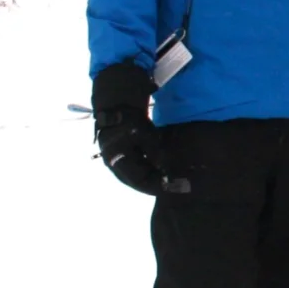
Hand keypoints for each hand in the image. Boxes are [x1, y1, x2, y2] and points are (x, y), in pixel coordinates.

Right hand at [91, 61, 169, 194]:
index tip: (173, 187)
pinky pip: (134, 164)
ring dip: (151, 175)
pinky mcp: (120, 149)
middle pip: (136, 180)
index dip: (157, 186)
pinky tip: (159, 166)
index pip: (139, 182)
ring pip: (135, 173)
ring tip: (168, 178)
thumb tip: (164, 168)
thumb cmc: (130, 117)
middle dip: (155, 183)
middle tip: (174, 185)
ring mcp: (115, 157)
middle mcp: (114, 163)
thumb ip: (154, 153)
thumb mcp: (145, 135)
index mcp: (118, 162)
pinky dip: (147, 166)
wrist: (115, 100)